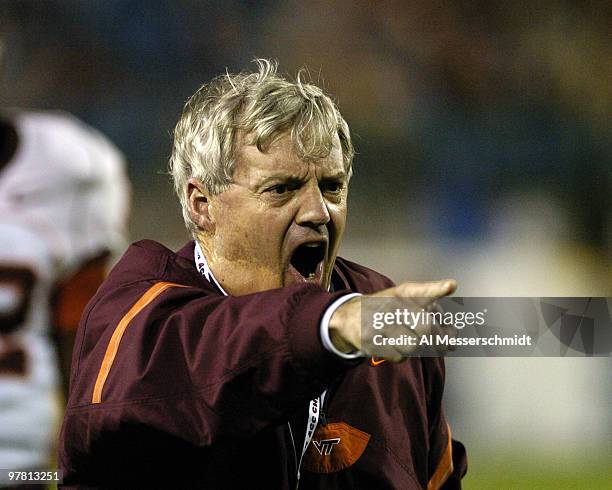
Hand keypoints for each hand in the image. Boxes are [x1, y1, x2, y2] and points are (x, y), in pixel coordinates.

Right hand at [328, 279, 456, 360]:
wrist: (349, 317)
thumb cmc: (386, 308)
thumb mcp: (404, 298)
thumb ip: (431, 307)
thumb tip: (454, 333)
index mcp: (401, 293)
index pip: (420, 291)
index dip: (436, 289)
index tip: (450, 286)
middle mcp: (390, 306)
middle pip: (425, 326)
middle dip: (439, 338)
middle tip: (448, 344)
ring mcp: (379, 325)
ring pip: (413, 346)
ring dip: (419, 348)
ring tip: (414, 340)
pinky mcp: (371, 342)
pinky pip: (399, 357)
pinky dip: (402, 355)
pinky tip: (397, 346)